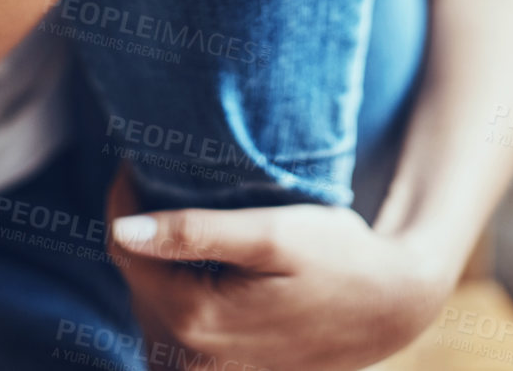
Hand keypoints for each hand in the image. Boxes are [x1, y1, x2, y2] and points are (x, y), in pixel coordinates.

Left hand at [104, 166, 450, 370]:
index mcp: (197, 319)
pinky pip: (171, 337)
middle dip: (140, 233)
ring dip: (154, 267)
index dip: (125, 199)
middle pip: (134, 282)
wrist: (390, 306)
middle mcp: (194, 359)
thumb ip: (194, 233)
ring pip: (148, 309)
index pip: (125, 252)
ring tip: (179, 224)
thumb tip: (122, 231)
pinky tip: (196, 271)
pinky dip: (172, 299)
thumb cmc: (336, 258)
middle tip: (163, 183)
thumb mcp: (269, 234)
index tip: (140, 161)